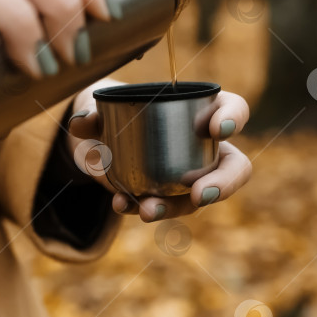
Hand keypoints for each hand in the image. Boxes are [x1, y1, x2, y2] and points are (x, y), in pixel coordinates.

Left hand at [67, 79, 251, 221]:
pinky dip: (142, 208)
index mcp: (201, 108)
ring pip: (199, 197)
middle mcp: (204, 145)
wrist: (98, 137)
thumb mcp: (103, 106)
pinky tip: (123, 205)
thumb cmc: (115, 108)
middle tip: (200, 194)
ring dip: (176, 207)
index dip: (234, 118)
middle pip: (234, 167)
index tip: (216, 129)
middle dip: (223, 184)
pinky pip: (165, 207)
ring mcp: (190, 175)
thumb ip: (93, 113)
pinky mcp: (167, 196)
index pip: (234, 109)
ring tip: (149, 211)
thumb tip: (82, 122)